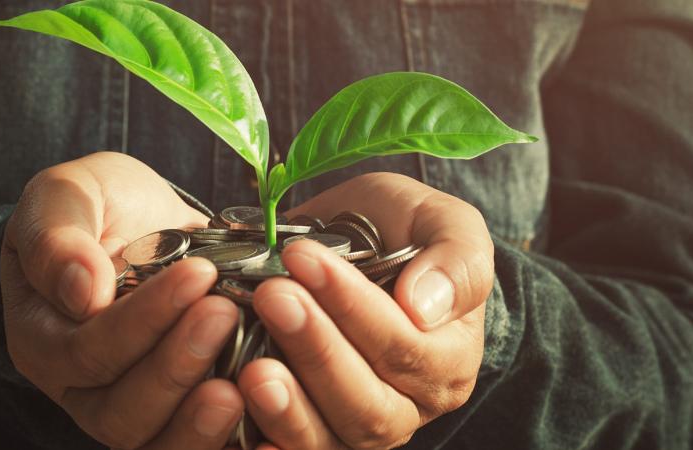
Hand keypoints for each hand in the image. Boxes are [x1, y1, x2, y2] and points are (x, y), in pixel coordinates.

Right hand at [0, 152, 243, 448]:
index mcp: (43, 338)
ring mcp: (133, 410)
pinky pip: (197, 445)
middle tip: (224, 314)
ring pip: (157, 443)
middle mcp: (82, 388)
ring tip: (245, 380)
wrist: (142, 222)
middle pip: (121, 413)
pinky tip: (267, 421)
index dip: (143, 319)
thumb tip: (81, 291)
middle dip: (175, 367)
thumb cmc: (98, 205)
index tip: (198, 271)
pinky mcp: (180, 414)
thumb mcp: (67, 195)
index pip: (87, 350)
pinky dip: (230, 440)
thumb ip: (58, 238)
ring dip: (200, 420)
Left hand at [239, 172, 492, 448]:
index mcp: (448, 358)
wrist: (360, 242)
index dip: (351, 306)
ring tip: (252, 369)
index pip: (403, 346)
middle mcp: (409, 405)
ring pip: (331, 438)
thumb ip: (455, 259)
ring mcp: (358, 427)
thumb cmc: (402, 230)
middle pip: (367, 404)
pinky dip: (270, 440)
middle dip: (316, 351)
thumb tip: (423, 306)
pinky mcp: (314, 432)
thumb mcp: (442, 221)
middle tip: (271, 296)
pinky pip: (296, 448)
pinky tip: (238, 418)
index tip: (301, 256)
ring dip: (289, 408)